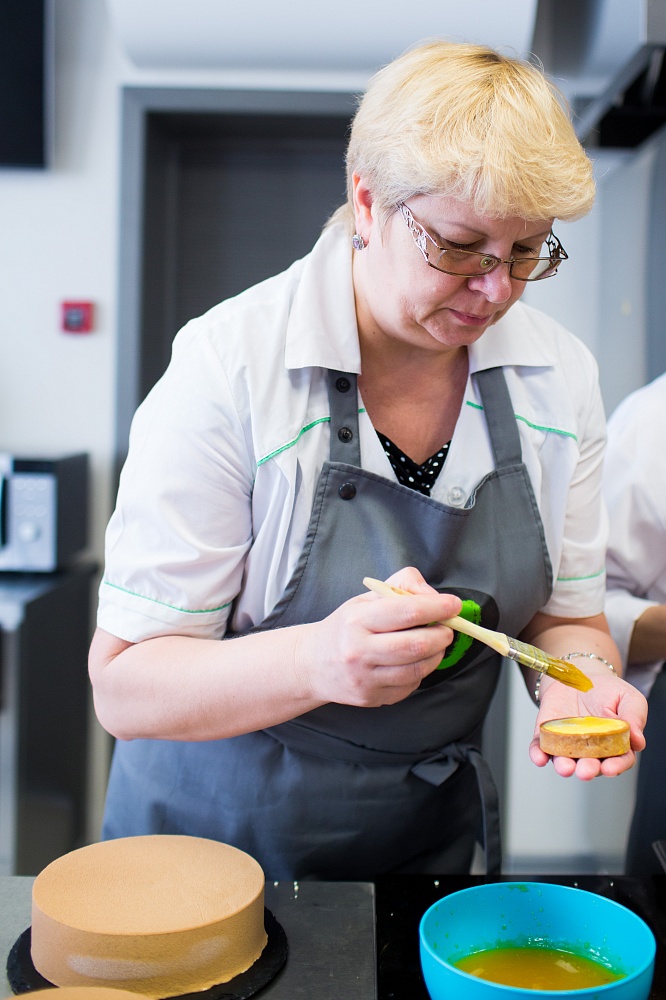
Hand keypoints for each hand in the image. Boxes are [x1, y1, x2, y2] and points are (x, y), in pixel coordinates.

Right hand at [298, 567, 461, 707]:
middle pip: (416, 644)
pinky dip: (420, 672)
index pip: (407, 611)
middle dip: (442, 635)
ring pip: (417, 669)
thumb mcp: (365, 598)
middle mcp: (358, 651)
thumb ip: (401, 586)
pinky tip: (414, 662)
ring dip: (436, 655)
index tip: (454, 604)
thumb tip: (434, 597)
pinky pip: (409, 685)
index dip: (437, 608)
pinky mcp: (371, 698)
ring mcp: (365, 678)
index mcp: (357, 620)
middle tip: (447, 628)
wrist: (313, 664)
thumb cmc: (346, 627)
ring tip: (436, 644)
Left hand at [528, 670, 647, 779]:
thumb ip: (634, 717)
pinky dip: (538, 754)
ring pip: (565, 761)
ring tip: (565, 767)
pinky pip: (540, 748)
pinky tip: (539, 758)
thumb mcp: (628, 698)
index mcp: (615, 745)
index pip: (618, 761)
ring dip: (564, 767)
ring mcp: (568, 744)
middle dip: (588, 770)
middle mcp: (591, 750)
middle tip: (586, 770)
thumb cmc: (607, 690)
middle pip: (591, 766)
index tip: (610, 768)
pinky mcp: (548, 735)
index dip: (616, 766)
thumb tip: (638, 741)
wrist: (579, 674)